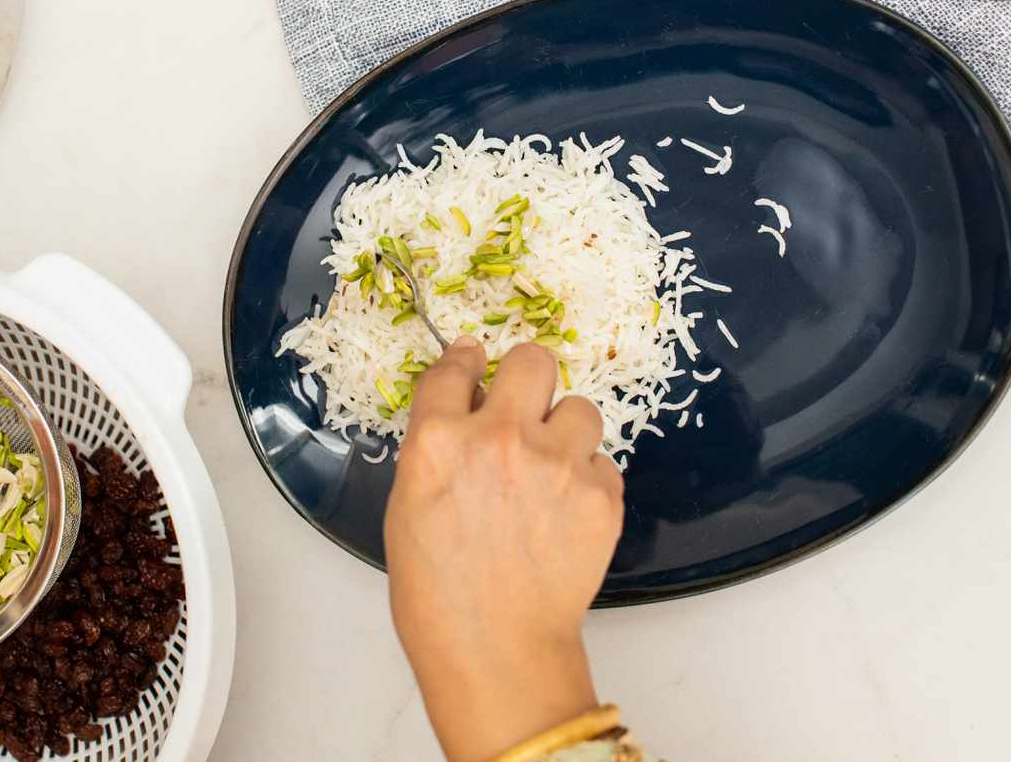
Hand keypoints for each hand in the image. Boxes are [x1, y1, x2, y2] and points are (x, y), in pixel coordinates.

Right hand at [385, 338, 623, 761]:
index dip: (465, 362)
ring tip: (551, 470)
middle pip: (532, 359)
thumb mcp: (407, 506)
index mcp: (438, 441)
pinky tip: (565, 511)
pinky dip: (587, 479)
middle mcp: (499, 438)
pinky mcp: (600, 495)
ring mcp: (556, 464)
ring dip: (565, 431)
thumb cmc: (439, 591)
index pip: (455, 367)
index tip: (473, 362)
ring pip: (580, 408)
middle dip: (527, 378)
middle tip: (524, 406)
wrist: (495, 650)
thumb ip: (435, 447)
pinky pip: (602, 462)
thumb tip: (458, 408)